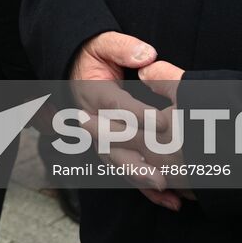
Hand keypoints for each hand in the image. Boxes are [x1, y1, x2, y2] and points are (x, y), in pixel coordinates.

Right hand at [67, 33, 186, 210]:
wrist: (74, 67)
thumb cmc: (95, 54)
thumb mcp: (104, 43)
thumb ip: (123, 48)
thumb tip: (145, 56)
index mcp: (94, 93)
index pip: (118, 107)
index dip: (141, 116)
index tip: (165, 122)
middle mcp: (94, 119)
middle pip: (115, 144)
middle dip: (140, 160)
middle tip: (164, 173)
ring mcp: (99, 136)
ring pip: (118, 162)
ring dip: (142, 178)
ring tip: (165, 190)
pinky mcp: (108, 147)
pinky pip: (124, 170)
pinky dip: (144, 187)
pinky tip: (167, 199)